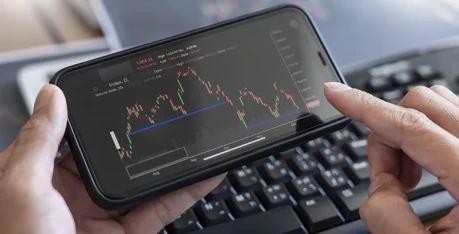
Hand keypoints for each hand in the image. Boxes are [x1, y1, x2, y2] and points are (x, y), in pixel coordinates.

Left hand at [0, 85, 224, 233]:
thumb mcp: (22, 188)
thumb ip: (39, 142)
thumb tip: (52, 96)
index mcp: (38, 177)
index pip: (70, 134)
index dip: (95, 114)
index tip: (120, 94)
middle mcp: (69, 193)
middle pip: (114, 156)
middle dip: (143, 137)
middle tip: (169, 115)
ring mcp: (100, 214)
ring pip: (143, 182)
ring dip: (171, 164)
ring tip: (194, 141)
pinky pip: (160, 209)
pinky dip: (185, 192)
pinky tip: (202, 175)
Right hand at [325, 82, 458, 233]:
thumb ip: (389, 218)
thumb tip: (379, 184)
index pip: (412, 125)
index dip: (365, 107)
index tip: (337, 94)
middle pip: (421, 104)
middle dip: (389, 135)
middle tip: (388, 179)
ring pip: (437, 105)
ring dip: (407, 134)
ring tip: (411, 177)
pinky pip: (451, 115)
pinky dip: (425, 134)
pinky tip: (427, 168)